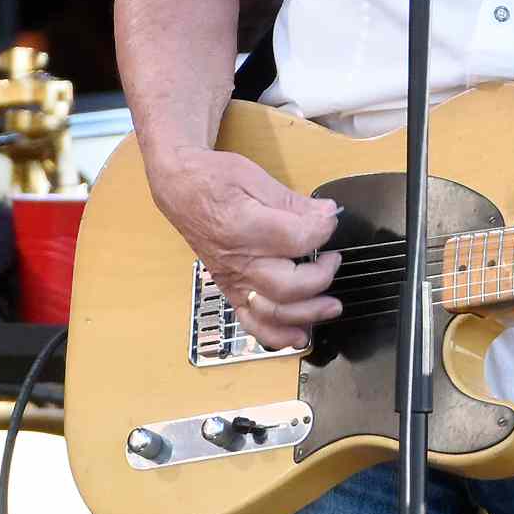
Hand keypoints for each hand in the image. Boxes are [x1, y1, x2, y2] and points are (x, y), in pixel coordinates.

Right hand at [145, 144, 342, 348]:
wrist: (180, 189)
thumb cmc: (214, 179)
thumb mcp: (255, 177)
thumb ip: (293, 201)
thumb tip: (327, 213)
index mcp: (244, 227)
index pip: (297, 239)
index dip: (323, 229)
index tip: (329, 218)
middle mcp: (238, 260)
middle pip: (288, 286)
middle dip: (321, 278)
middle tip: (334, 259)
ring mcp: (233, 279)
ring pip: (273, 312)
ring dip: (306, 314)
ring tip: (331, 305)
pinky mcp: (230, 289)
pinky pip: (251, 322)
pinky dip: (276, 335)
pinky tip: (299, 336)